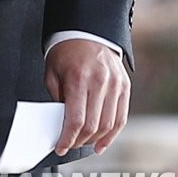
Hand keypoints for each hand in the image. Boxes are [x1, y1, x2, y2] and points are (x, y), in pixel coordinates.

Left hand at [44, 39, 129, 156]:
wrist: (86, 30)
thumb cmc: (66, 50)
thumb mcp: (53, 73)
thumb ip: (58, 99)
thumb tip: (61, 124)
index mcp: (79, 78)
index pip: (76, 120)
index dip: (68, 139)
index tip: (61, 147)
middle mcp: (100, 81)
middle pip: (92, 126)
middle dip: (79, 141)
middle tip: (70, 144)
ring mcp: (115, 84)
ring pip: (108, 125)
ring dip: (95, 140)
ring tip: (83, 143)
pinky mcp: (124, 86)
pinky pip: (121, 117)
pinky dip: (112, 135)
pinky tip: (102, 143)